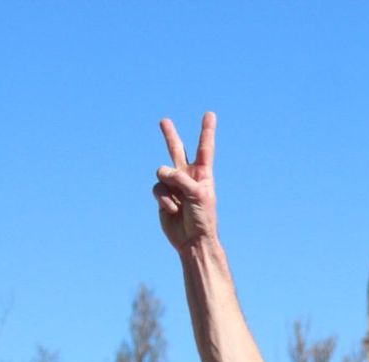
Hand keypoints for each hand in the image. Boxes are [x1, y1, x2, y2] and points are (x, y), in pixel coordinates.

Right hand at [154, 111, 217, 251]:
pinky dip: (164, 200)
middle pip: (177, 151)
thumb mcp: (196, 193)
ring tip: (179, 203)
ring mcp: (174, 186)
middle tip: (164, 121)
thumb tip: (161, 172)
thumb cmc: (202, 217)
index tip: (210, 115)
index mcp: (203, 173)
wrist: (193, 239)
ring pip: (162, 172)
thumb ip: (180, 177)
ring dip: (169, 187)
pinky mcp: (163, 196)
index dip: (206, 131)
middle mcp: (187, 176)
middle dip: (170, 136)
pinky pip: (158, 189)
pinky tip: (173, 210)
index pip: (205, 148)